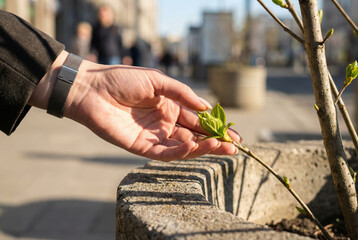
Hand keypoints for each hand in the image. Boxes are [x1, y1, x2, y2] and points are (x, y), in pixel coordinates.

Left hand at [30, 51, 240, 160]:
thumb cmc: (122, 79)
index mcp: (169, 107)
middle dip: (214, 141)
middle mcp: (164, 124)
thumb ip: (181, 93)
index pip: (196, 121)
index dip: (215, 127)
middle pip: (193, 137)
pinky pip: (164, 153)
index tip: (234, 133)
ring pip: (183, 147)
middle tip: (234, 146)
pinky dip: (181, 152)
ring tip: (222, 147)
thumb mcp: (157, 80)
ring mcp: (154, 137)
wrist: (92, 88)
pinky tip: (195, 146)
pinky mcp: (141, 147)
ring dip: (202, 148)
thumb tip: (206, 107)